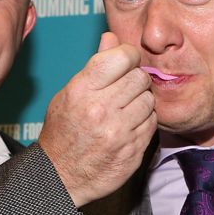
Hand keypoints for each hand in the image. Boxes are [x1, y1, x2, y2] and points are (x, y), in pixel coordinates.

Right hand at [38, 32, 156, 206]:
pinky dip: (144, 122)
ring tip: (126, 109)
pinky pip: (151, 124)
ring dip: (142, 102)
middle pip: (140, 78)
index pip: (122, 56)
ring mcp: (119, 132)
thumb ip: (95, 66)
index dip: (128, 55)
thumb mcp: (69, 94)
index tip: (126, 62)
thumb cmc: (64, 132)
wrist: (61, 176)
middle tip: (126, 89)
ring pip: (149, 101)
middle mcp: (101, 110)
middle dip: (136, 80)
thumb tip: (111, 38)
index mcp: (83, 90)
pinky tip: (129, 126)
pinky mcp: (133, 151)